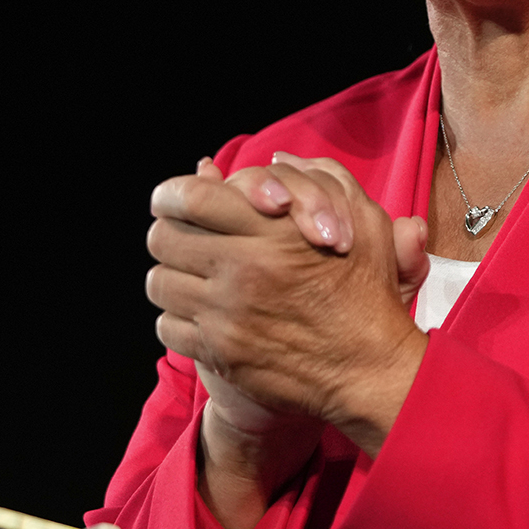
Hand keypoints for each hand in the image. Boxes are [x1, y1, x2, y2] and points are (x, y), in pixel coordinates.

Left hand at [147, 154, 430, 458]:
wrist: (370, 368)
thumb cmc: (367, 292)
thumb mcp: (362, 221)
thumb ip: (321, 181)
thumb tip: (279, 160)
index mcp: (274, 231)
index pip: (190, 197)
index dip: (173, 195)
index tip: (176, 201)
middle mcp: (244, 270)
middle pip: (163, 238)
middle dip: (170, 234)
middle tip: (186, 239)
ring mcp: (227, 315)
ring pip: (159, 283)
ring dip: (173, 277)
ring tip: (195, 278)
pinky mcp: (219, 353)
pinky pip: (167, 327)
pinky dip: (178, 319)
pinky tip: (204, 315)